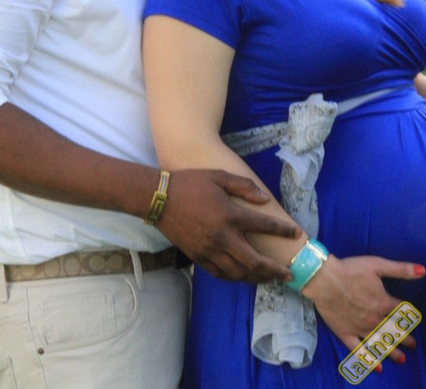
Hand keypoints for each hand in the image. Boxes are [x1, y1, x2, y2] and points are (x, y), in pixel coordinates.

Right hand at [158, 169, 301, 282]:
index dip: (283, 230)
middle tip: (287, 274)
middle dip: (274, 270)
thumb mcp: (218, 176)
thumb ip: (244, 186)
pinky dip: (234, 278)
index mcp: (230, 215)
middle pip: (254, 262)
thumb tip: (265, 199)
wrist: (159, 199)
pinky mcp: (198, 257)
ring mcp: (209, 250)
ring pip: (238, 273)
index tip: (297, 233)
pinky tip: (242, 277)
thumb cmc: (190, 183)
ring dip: (256, 278)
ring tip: (268, 279)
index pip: (263, 225)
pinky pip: (220, 273)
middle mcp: (222, 237)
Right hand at [303, 255, 423, 366]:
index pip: (402, 313)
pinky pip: (359, 350)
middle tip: (413, 345)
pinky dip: (369, 360)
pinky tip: (378, 368)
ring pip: (380, 344)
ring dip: (393, 352)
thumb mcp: (377, 264)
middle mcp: (375, 319)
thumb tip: (423, 271)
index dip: (409, 316)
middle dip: (405, 339)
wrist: (323, 278)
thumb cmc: (350, 269)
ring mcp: (360, 329)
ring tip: (402, 359)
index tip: (412, 319)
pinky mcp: (345, 333)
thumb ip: (400, 270)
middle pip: (394, 332)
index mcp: (384, 303)